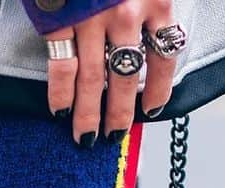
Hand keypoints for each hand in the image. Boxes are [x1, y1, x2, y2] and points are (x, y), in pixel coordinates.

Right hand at [46, 1, 179, 144]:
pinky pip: (62, 67)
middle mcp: (126, 13)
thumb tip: (150, 35)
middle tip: (114, 135)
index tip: (152, 109)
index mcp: (156, 0)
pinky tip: (60, 111)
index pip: (164, 58)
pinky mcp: (60, 19)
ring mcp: (90, 18)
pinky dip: (60, 93)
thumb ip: (150, 4)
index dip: (158, 90)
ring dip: (88, 114)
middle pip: (126, 77)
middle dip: (119, 113)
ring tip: (86, 137)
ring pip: (92, 79)